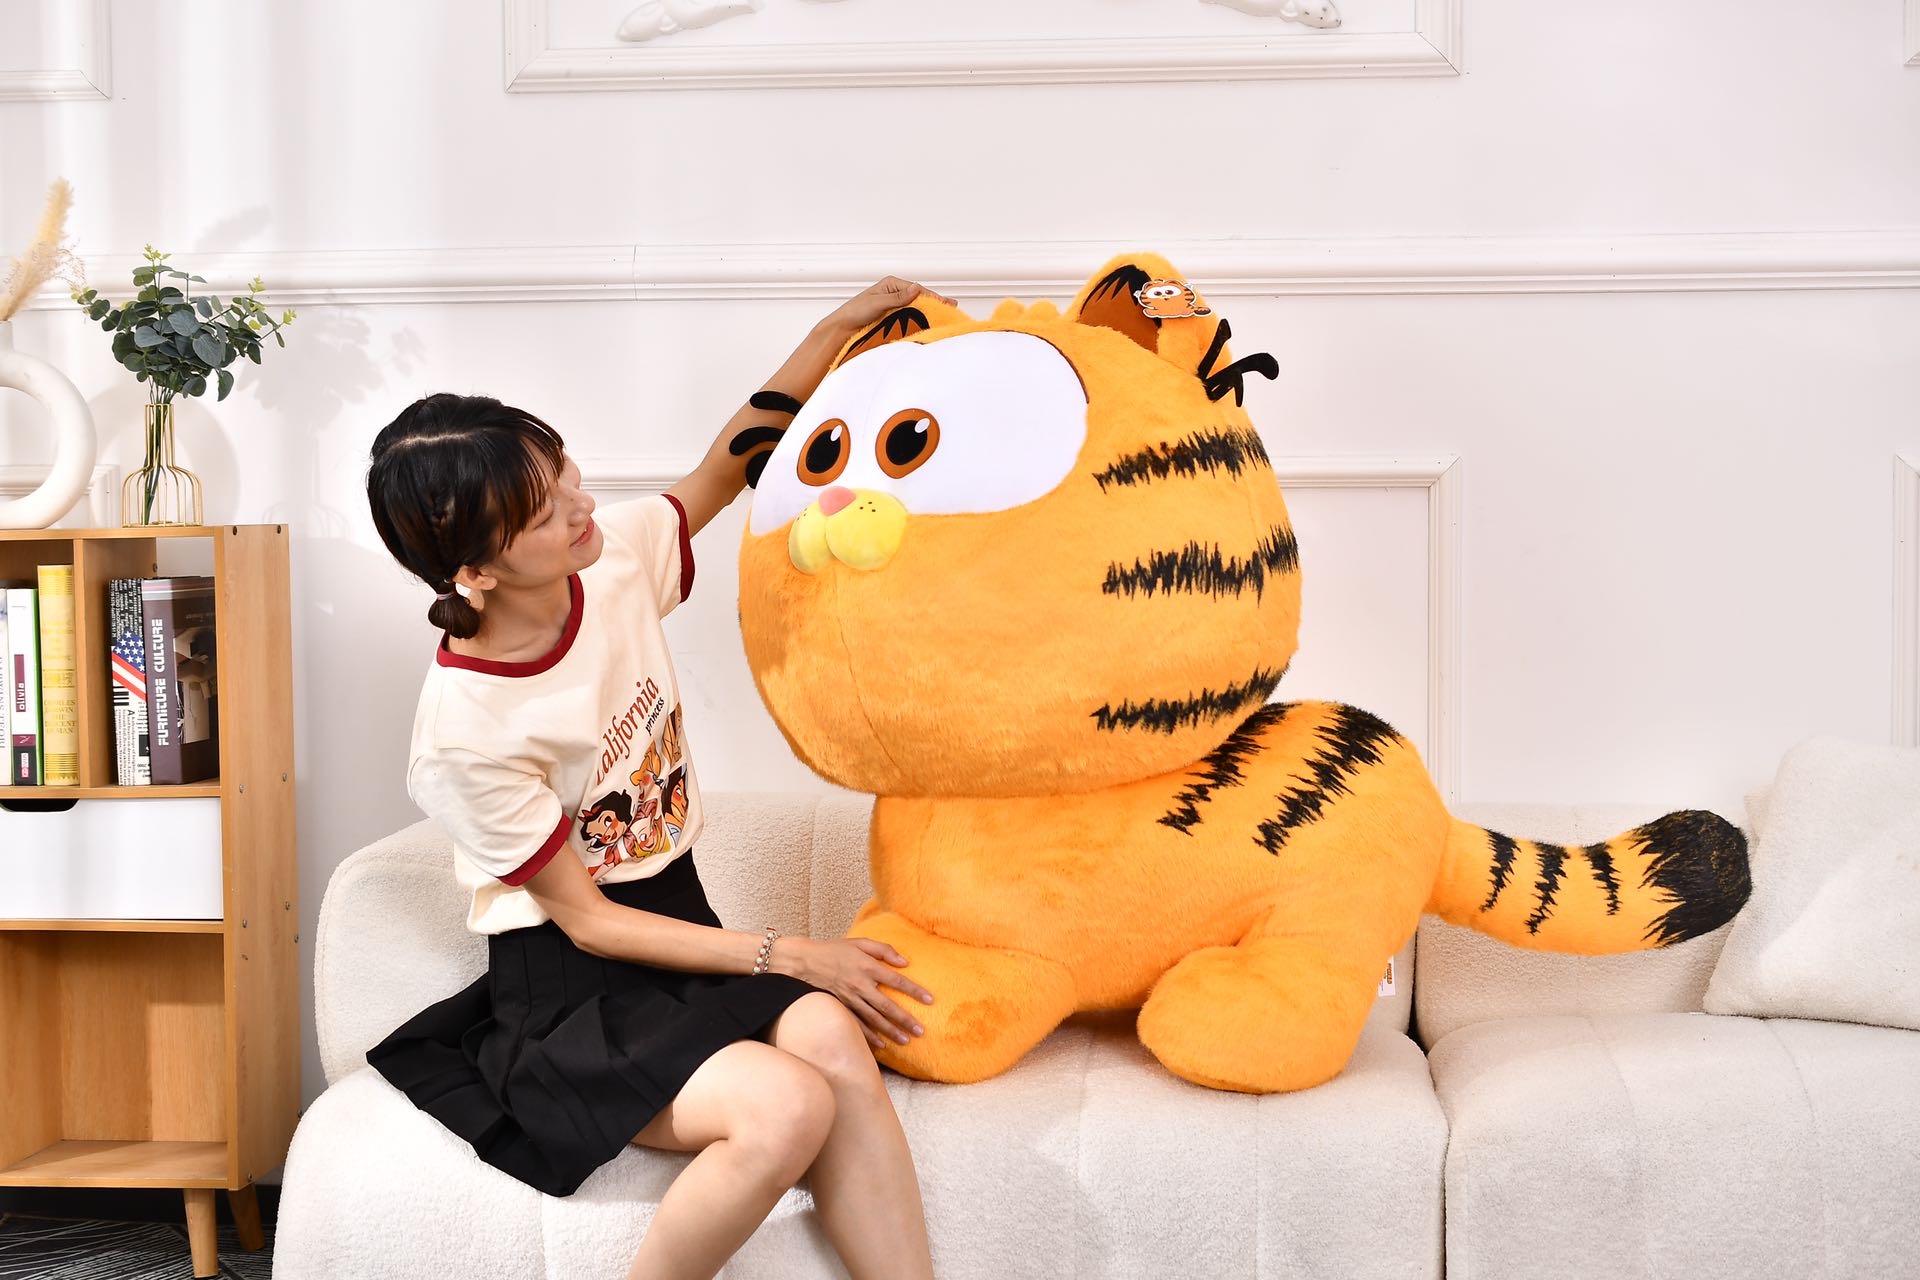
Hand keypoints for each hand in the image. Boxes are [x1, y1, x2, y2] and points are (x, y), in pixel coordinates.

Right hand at [773, 935, 935, 1050]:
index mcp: (867, 966)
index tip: (929, 1000)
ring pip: (873, 1019)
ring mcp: (849, 998)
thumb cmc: (835, 950)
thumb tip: (905, 962)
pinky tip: (881, 1045)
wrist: (804, 961)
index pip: (896, 980)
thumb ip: (883, 950)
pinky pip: (856, 1024)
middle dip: (905, 1019)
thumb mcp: (860, 942)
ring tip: (906, 1041)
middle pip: (887, 1005)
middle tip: (921, 1031)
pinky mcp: (840, 1007)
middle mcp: (860, 984)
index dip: (913, 990)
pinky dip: (868, 1036)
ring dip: (890, 1031)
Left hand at [822, 276, 957, 335]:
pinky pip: (910, 316)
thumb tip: (916, 288)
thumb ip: (898, 297)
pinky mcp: (893, 316)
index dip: (933, 297)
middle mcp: (895, 292)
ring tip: (946, 315)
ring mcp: (895, 304)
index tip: (946, 304)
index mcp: (892, 284)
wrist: (843, 328)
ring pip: (917, 307)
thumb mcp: (877, 303)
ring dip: (930, 311)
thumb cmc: (855, 312)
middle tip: (952, 309)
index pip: (917, 290)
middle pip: (920, 297)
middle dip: (935, 303)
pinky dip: (920, 319)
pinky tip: (929, 323)